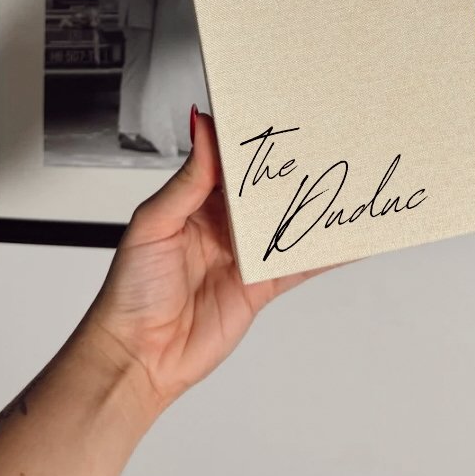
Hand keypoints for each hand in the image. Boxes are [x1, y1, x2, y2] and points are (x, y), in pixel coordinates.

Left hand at [78, 112, 336, 417]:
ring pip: (286, 224)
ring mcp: (244, 255)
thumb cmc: (129, 291)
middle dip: (292, 170)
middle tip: (324, 145)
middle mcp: (223, 224)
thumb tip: (202, 127)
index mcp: (195, 200)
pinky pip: (297, 265)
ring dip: (313, 209)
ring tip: (344, 184)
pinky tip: (345, 239)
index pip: (232, 162)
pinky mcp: (260, 286)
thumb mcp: (154, 223)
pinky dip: (324, 254)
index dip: (254, 143)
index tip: (280, 119)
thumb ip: (188, 179)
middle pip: (266, 190)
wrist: (138, 356)